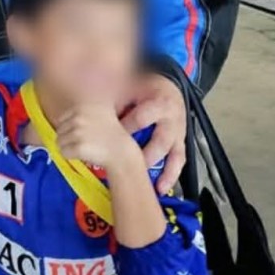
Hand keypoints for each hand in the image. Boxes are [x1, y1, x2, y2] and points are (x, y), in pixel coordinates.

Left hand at [55, 103, 137, 170]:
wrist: (122, 151)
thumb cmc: (111, 132)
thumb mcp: (102, 107)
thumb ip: (89, 97)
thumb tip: (79, 83)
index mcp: (83, 105)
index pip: (61, 118)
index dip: (71, 127)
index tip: (86, 131)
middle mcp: (79, 116)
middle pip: (59, 130)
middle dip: (69, 137)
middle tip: (86, 140)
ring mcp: (79, 132)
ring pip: (59, 142)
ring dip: (69, 147)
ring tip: (86, 147)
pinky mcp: (79, 147)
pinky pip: (63, 152)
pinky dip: (71, 156)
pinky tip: (84, 154)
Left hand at [119, 73, 185, 191]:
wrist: (169, 91)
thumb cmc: (144, 90)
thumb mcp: (131, 87)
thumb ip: (116, 96)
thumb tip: (94, 106)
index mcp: (159, 102)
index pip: (142, 117)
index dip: (126, 127)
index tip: (111, 135)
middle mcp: (173, 120)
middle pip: (161, 139)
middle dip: (145, 152)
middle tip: (127, 161)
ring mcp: (179, 134)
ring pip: (173, 154)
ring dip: (159, 168)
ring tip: (144, 178)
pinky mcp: (181, 144)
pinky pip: (179, 162)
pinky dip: (170, 176)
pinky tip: (160, 187)